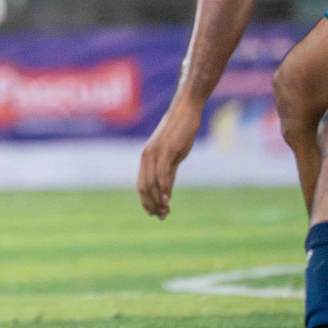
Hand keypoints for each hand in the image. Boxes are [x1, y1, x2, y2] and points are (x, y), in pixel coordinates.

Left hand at [137, 100, 201, 218]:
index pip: (141, 184)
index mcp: (147, 157)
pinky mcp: (167, 150)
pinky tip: (168, 199)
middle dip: (150, 204)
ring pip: (151, 182)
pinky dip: (164, 188)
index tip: (153, 214)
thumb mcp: (174, 155)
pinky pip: (162, 172)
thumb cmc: (180, 132)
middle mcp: (147, 156)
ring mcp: (155, 152)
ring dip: (157, 200)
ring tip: (164, 213)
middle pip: (143, 187)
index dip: (146, 201)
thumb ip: (169, 172)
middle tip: (160, 217)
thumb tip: (167, 190)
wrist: (186, 110)